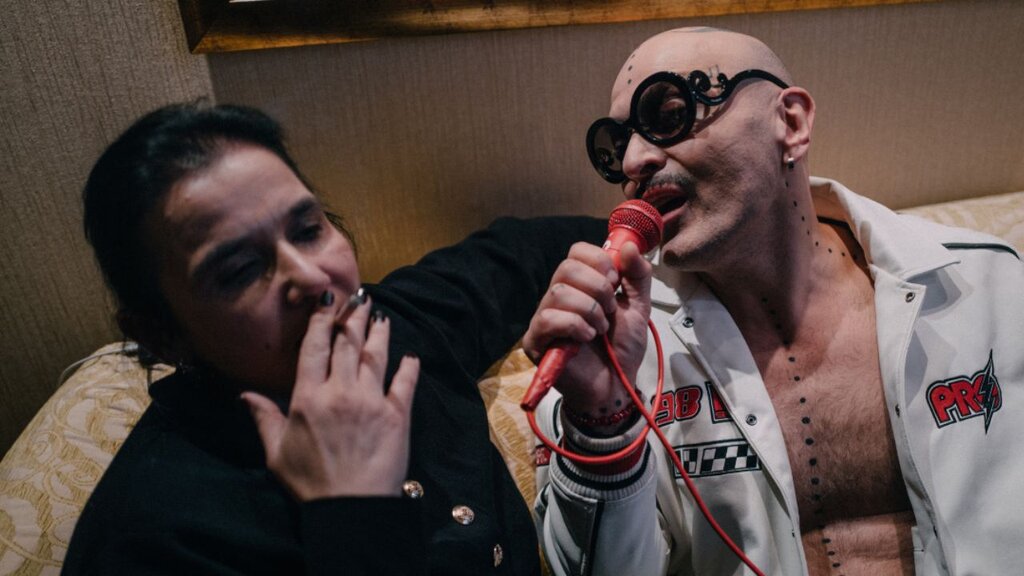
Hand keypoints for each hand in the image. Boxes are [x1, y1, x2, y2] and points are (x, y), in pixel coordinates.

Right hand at [242, 293, 419, 500]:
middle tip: (360, 297)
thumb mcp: (276, 453)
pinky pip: (404, 384)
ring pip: (375, 357)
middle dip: (353, 317)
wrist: (350, 509)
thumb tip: (245, 393)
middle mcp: (340, 392)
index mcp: (308, 398)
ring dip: (378, 333)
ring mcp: (371, 401)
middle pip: (347, 345)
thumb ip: (264, 418)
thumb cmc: (309, 484)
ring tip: (381, 316)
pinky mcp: (397, 416)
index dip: (321, 319)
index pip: (315, 348)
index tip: (328, 298)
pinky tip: (411, 356)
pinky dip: (408, 367)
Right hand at [522, 241, 651, 417]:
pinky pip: (548, 318)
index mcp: (580, 284)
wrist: (615, 385)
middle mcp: (558, 295)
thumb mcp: (638, 307)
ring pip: (559, 292)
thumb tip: (630, 245)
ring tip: (600, 330)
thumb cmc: (621, 347)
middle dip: (598, 287)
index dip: (600, 262)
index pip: (577, 251)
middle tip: (609, 310)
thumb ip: (638, 276)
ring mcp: (543, 317)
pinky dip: (575, 326)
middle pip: (567, 267)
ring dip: (590, 311)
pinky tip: (586, 339)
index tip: (616, 284)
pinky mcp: (535, 340)